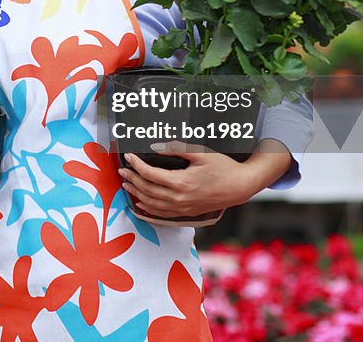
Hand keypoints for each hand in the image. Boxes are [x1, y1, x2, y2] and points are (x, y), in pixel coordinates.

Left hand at [118, 140, 291, 219]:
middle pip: (147, 189)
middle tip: (122, 170)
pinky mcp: (186, 213)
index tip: (128, 156)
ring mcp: (183, 208)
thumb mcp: (201, 153)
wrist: (240, 187)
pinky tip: (140, 205)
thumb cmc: (223, 167)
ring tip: (126, 184)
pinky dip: (148, 210)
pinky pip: (162, 215)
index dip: (136, 165)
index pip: (150, 174)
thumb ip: (176, 149)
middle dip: (132, 179)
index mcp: (181, 182)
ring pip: (152, 204)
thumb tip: (155, 146)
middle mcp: (179, 198)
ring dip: (137, 194)